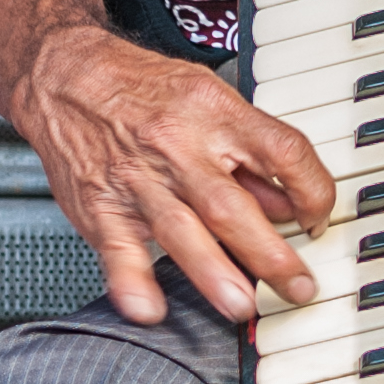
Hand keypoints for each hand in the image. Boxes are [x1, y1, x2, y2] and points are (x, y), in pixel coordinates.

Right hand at [12, 21, 335, 325]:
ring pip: (179, 230)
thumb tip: (290, 208)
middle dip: (270, 253)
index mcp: (216, 113)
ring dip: (213, 273)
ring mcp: (137, 179)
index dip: (312, 190)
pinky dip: (132, 282)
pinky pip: (117, 250)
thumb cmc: (142, 89)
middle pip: (231, 204)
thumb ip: (249, 154)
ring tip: (241, 307)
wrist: (65, 74)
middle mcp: (178, 146)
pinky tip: (149, 309)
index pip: (282, 152)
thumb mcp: (209, 98)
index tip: (318, 220)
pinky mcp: (100, 205)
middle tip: (298, 286)